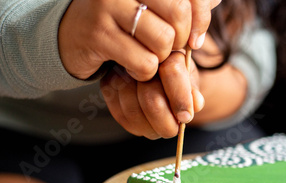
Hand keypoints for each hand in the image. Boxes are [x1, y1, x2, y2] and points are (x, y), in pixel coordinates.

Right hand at [58, 0, 220, 80]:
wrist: (72, 34)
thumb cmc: (121, 21)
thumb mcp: (153, 8)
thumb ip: (184, 4)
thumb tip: (214, 0)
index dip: (201, 18)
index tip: (194, 38)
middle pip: (179, 13)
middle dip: (180, 39)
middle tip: (168, 47)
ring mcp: (107, 6)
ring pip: (163, 41)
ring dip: (161, 58)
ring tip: (148, 56)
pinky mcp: (98, 35)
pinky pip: (144, 63)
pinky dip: (144, 72)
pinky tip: (131, 66)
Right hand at [100, 53, 203, 138]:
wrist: (158, 76)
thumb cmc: (178, 79)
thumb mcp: (190, 82)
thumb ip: (193, 92)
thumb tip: (196, 105)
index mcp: (165, 50)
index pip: (172, 72)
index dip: (180, 99)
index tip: (186, 117)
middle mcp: (139, 56)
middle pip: (151, 97)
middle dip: (166, 121)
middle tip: (173, 130)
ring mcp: (120, 70)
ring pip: (134, 111)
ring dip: (152, 128)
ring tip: (161, 128)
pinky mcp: (107, 86)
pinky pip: (122, 117)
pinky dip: (138, 128)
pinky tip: (148, 125)